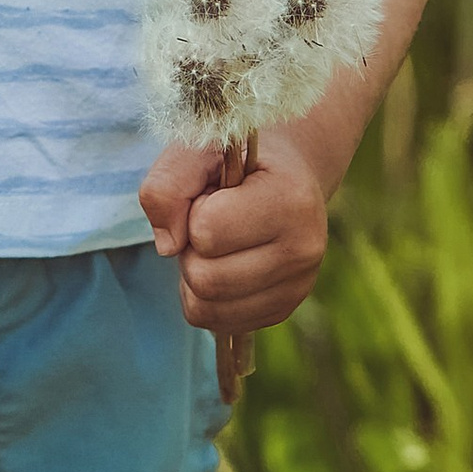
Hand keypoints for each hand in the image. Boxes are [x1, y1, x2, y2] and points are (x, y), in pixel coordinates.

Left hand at [137, 130, 328, 338]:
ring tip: (217, 242)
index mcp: (290, 200)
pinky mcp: (282, 310)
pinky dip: (204, 298)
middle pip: (205, 280)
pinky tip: (223, 265)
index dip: (193, 209)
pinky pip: (216, 323)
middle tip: (210, 219)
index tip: (214, 192)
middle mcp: (304, 250)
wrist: (283, 173)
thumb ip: (168, 183)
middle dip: (190, 249)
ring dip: (193, 275)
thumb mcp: (196, 148)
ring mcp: (298, 287)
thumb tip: (168, 246)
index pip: (206, 231)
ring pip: (206, 309)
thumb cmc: (234, 158)